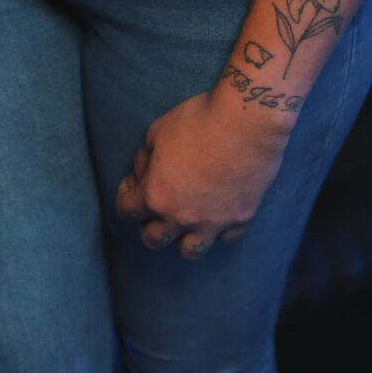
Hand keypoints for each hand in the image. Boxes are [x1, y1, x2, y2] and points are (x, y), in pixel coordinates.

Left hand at [116, 89, 291, 259]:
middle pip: (153, 240)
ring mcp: (212, 223)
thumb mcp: (155, 132)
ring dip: (182, 238)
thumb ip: (143, 161)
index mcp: (155, 196)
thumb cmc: (197, 121)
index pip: (125, 211)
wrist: (246, 122)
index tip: (132, 185)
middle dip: (148, 224)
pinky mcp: (240, 219)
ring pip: (190, 251)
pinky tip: (217, 214)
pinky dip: (217, 229)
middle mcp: (180, 217)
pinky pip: (224, 238)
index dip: (125, 196)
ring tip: (185, 223)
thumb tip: (141, 176)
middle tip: (155, 207)